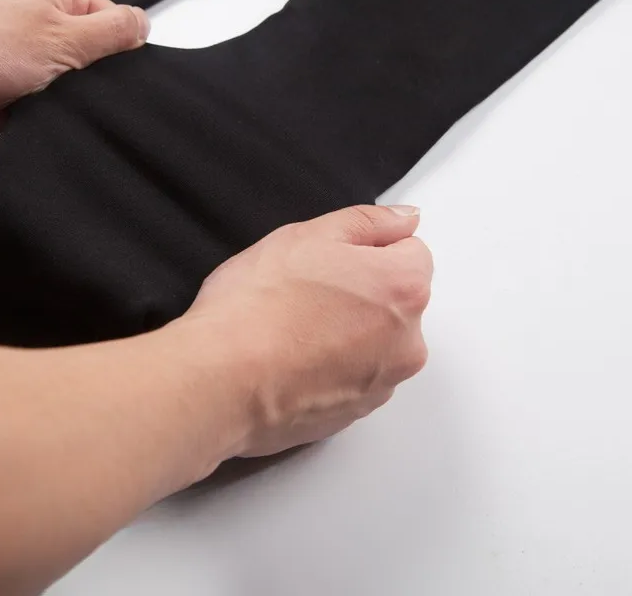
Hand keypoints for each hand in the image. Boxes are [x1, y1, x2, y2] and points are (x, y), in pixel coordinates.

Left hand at [0, 0, 149, 142]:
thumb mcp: (66, 37)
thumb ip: (113, 32)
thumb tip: (144, 23)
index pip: (111, 20)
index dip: (119, 50)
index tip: (115, 75)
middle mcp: (36, 20)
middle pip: (89, 57)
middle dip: (88, 83)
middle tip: (82, 95)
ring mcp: (17, 54)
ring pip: (63, 87)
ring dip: (59, 104)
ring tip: (48, 107)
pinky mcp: (1, 87)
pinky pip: (36, 107)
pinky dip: (33, 117)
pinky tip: (26, 120)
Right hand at [179, 204, 431, 458]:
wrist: (221, 381)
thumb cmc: (257, 307)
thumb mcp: (309, 234)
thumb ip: (369, 222)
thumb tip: (405, 219)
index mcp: (404, 287)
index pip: (410, 251)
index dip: (366, 248)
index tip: (330, 258)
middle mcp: (407, 341)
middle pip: (395, 299)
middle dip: (362, 290)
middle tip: (305, 290)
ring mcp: (382, 383)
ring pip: (373, 341)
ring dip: (346, 331)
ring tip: (292, 328)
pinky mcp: (354, 414)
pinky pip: (351, 377)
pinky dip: (330, 367)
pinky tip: (290, 358)